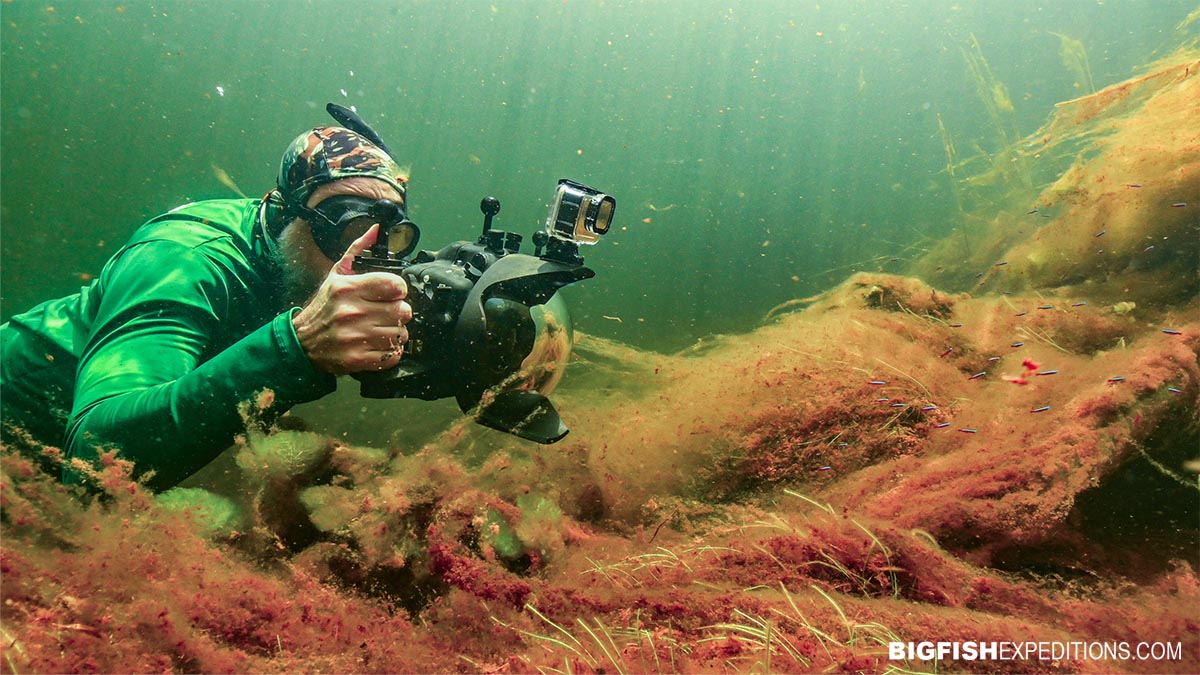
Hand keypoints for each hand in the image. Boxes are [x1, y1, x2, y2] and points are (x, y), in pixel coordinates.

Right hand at [293, 224, 412, 374]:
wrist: (302, 342)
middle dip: (399, 312)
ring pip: (400, 334)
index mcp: (348, 288)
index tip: (392, 293)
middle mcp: (351, 312)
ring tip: (381, 329)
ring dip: (395, 332)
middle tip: (387, 313)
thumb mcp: (337, 274)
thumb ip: (357, 250)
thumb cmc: (324, 306)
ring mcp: (354, 337)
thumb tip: (375, 230)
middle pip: (403, 311)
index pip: (395, 284)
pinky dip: (391, 351)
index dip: (398, 289)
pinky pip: (393, 355)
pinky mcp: (357, 359)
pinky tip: (378, 344)